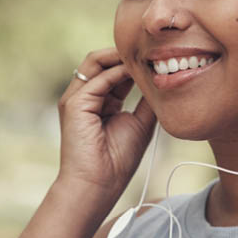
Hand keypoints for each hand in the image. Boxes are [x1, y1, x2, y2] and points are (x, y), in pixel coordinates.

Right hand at [57, 48, 156, 199]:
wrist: (98, 185)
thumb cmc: (117, 161)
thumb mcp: (140, 124)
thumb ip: (148, 102)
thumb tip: (164, 81)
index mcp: (101, 102)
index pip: (115, 71)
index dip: (134, 64)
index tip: (158, 59)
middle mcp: (86, 97)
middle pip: (102, 61)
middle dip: (125, 54)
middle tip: (151, 52)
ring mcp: (76, 98)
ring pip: (95, 62)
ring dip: (120, 57)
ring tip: (143, 57)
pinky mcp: (73, 104)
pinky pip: (97, 79)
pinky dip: (117, 73)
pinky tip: (135, 74)